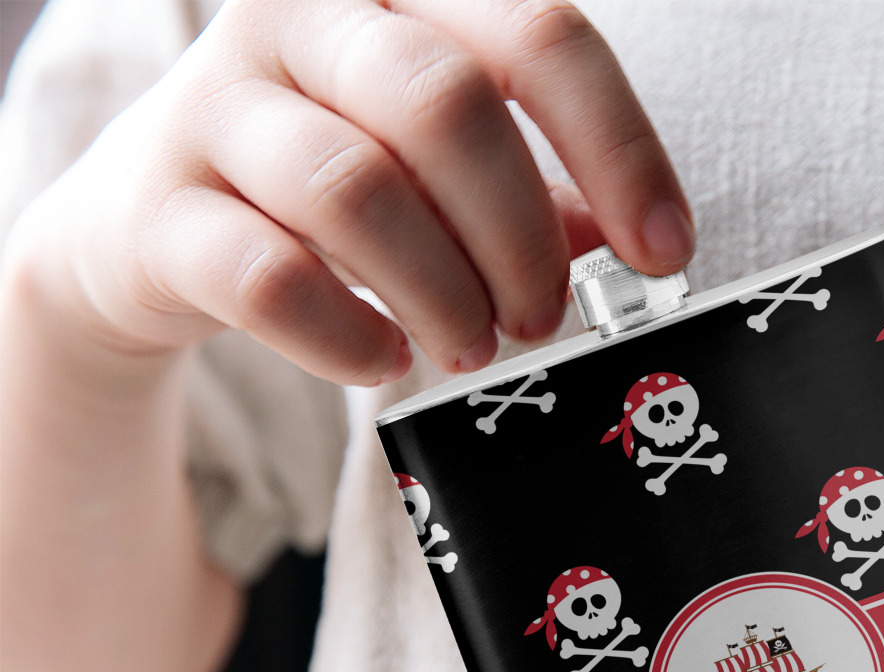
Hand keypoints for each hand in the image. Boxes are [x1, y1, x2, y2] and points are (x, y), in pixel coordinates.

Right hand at [7, 0, 691, 383]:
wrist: (151, 233)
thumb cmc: (332, 189)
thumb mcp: (442, 168)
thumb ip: (536, 187)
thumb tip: (634, 244)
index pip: (537, 34)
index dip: (618, 149)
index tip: (665, 252)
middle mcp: (298, 20)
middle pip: (445, 105)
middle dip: (519, 236)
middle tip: (541, 318)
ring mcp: (214, 106)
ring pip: (355, 188)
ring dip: (442, 292)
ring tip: (469, 344)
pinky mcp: (156, 209)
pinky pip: (266, 276)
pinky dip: (346, 334)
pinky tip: (381, 358)